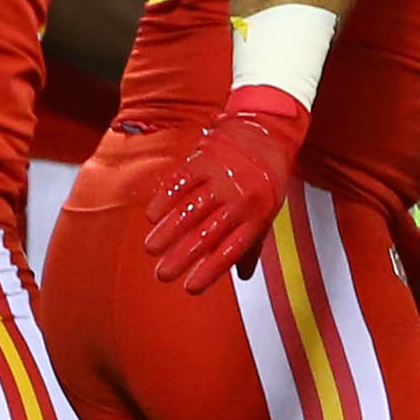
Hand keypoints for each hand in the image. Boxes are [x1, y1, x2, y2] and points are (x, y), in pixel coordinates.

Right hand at [143, 85, 309, 290]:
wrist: (266, 131)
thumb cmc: (266, 179)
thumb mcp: (268, 211)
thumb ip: (253, 243)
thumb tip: (244, 278)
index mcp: (257, 216)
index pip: (230, 250)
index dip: (209, 271)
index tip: (190, 289)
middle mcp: (239, 199)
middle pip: (206, 234)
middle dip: (182, 258)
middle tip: (162, 275)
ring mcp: (220, 178)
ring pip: (189, 211)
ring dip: (168, 233)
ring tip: (151, 250)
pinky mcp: (203, 160)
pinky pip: (179, 184)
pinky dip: (164, 201)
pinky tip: (152, 218)